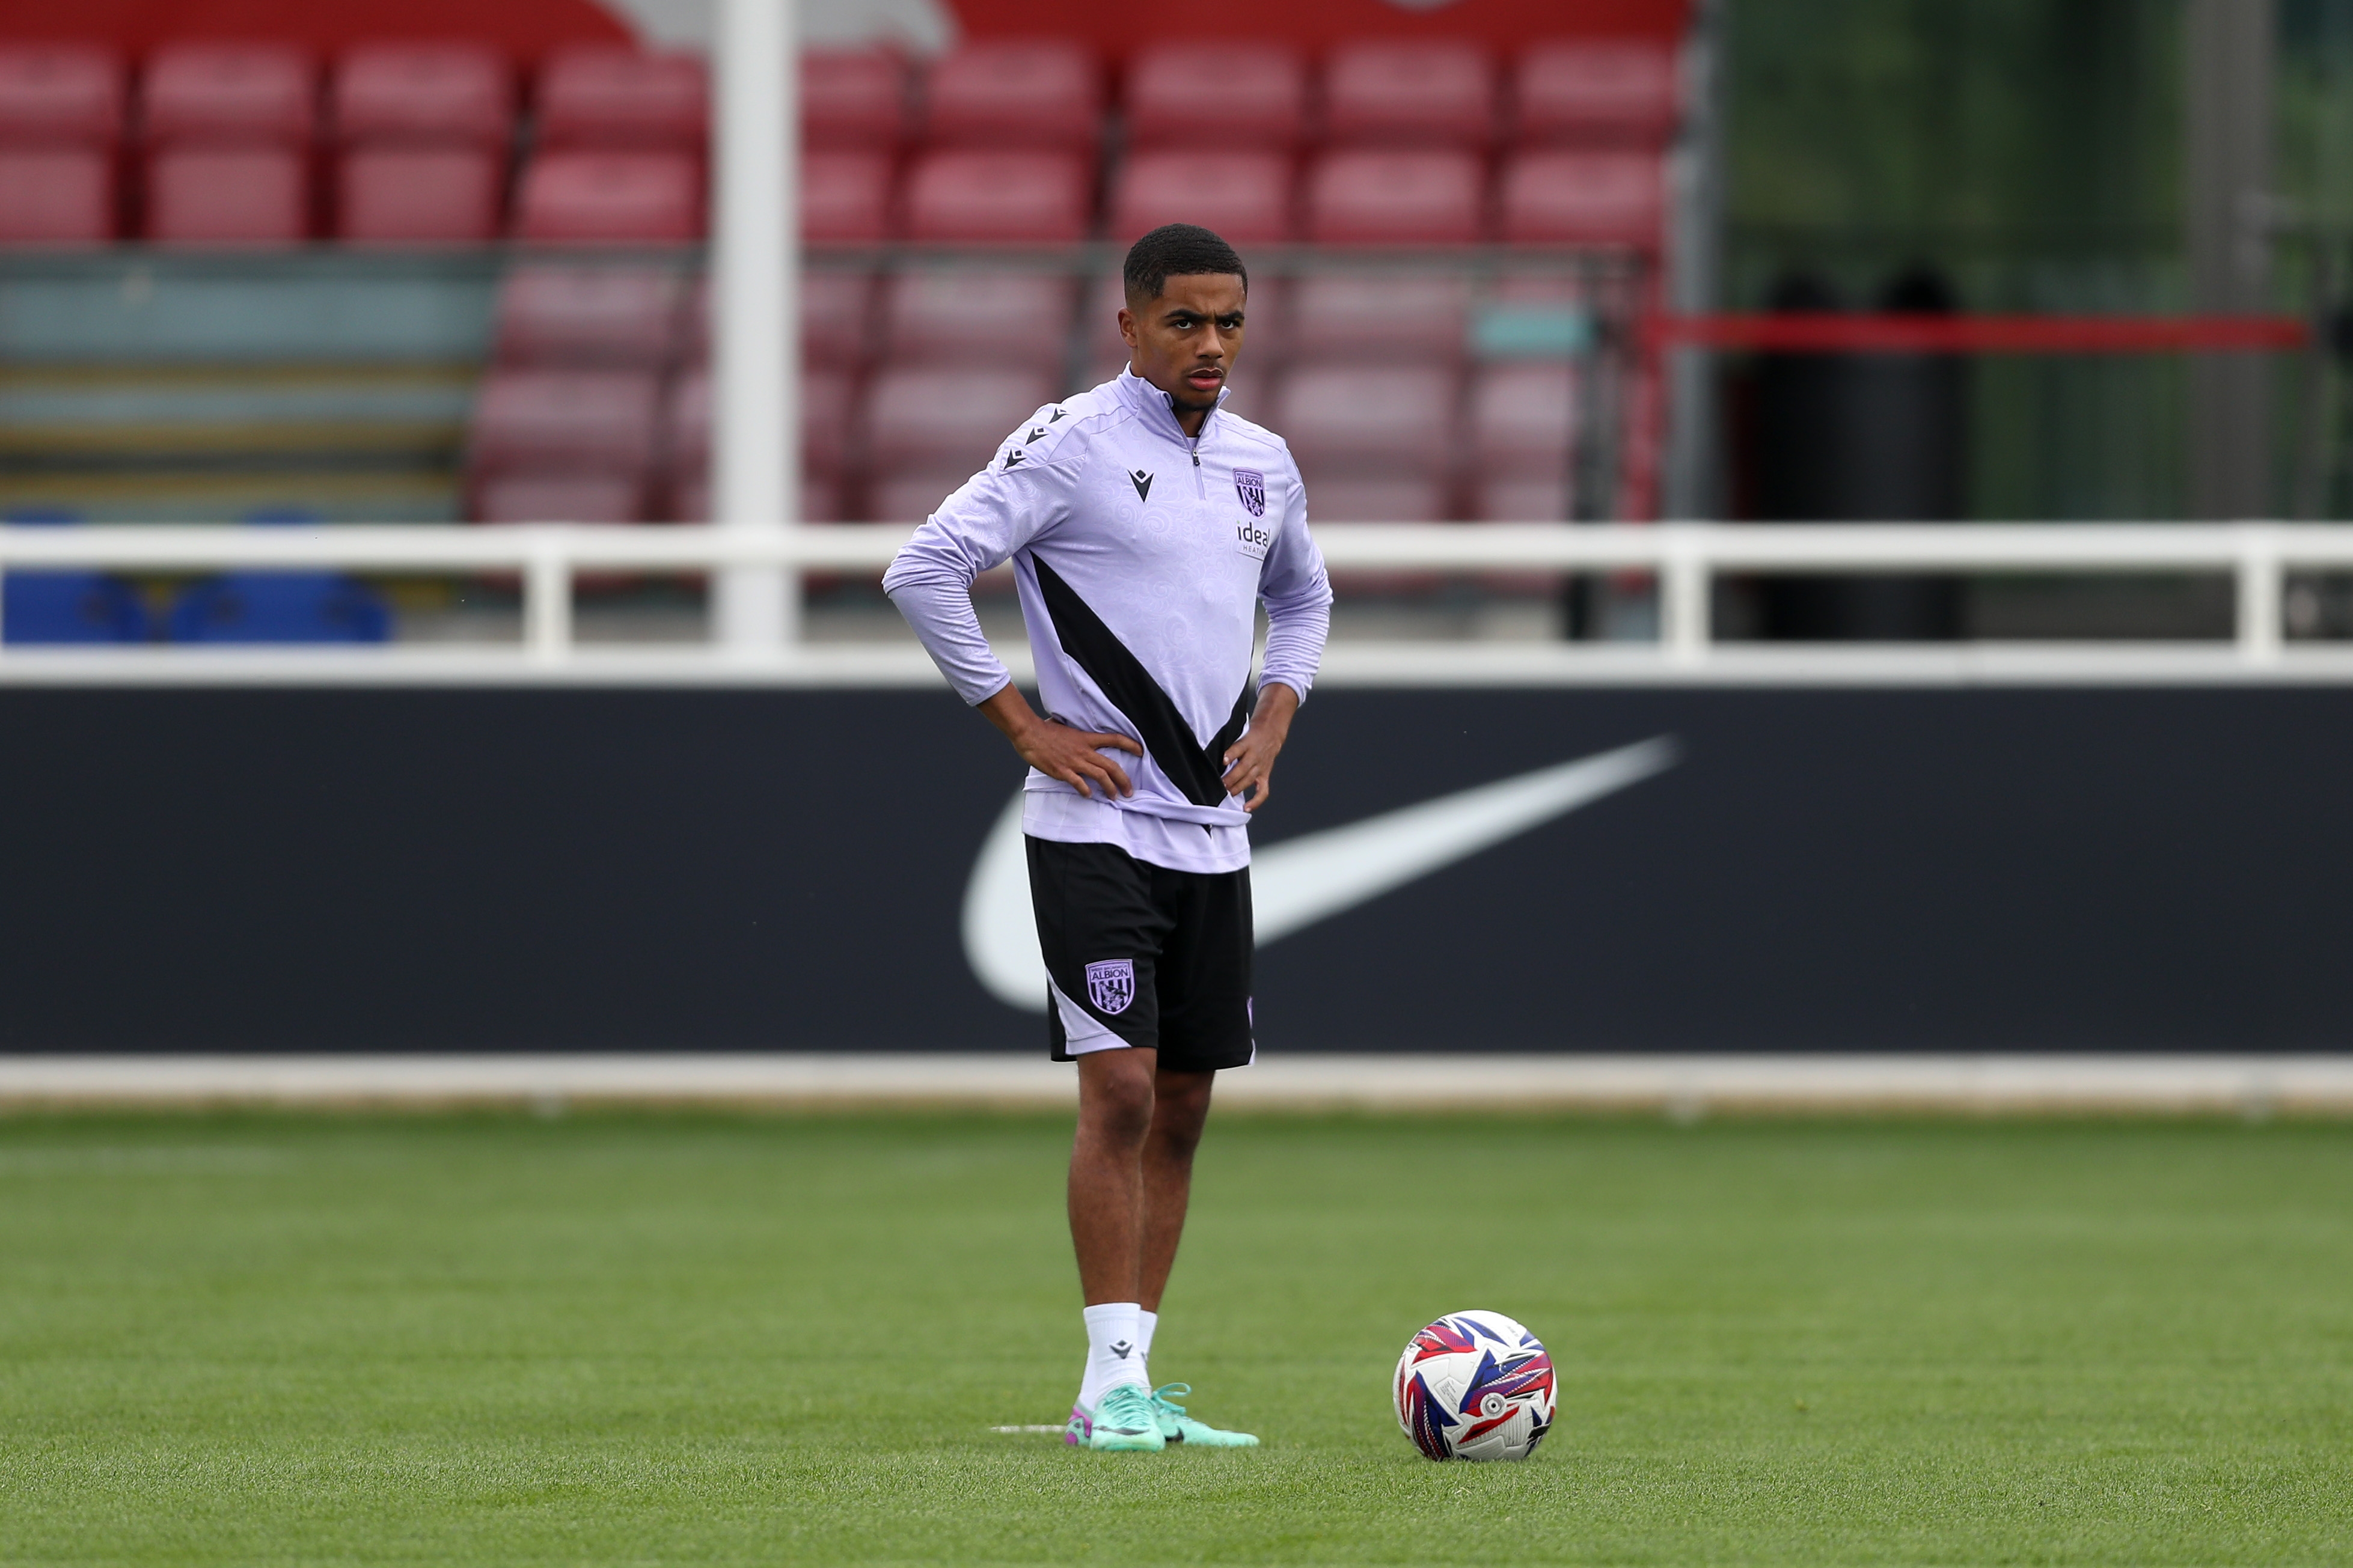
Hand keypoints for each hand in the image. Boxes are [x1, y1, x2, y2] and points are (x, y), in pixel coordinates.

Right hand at [978, 685, 1141, 799]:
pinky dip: (1086, 790)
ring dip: (1110, 788)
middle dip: (1124, 780)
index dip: (1130, 745)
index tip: (1141, 751)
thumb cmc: (1045, 730)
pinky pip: (1078, 783)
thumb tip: (1080, 732)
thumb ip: (1077, 734)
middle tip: (1130, 791)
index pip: (1114, 739)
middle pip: (1111, 766)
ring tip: (1115, 797)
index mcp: (1086, 738)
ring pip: (1100, 776)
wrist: (1029, 733)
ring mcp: (1074, 762)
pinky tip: (1089, 795)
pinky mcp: (1062, 771)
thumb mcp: (1067, 727)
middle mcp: (1084, 751)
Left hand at [1220, 682, 1298, 812]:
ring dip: (1237, 788)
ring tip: (1226, 794)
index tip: (1223, 760)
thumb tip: (1211, 755)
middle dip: (1231, 778)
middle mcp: (1254, 756)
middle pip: (1243, 769)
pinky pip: (1262, 791)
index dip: (1231, 755)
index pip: (1238, 749)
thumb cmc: (1251, 734)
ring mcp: (1260, 767)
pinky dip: (1255, 801)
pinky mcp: (1265, 775)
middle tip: (1220, 785)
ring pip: (1249, 780)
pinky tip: (1246, 807)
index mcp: (1247, 743)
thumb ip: (1228, 745)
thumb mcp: (1239, 733)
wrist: (1271, 732)